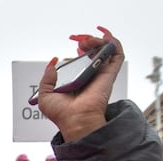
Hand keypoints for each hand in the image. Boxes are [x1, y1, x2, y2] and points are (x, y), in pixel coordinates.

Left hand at [37, 26, 124, 141]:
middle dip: (87, 41)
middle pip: (94, 52)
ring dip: (98, 40)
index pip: (82, 60)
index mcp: (77, 81)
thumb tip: (53, 63)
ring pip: (106, 51)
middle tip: (79, 41)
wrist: (74, 120)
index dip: (79, 49)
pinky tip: (104, 38)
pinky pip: (117, 55)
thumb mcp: (45, 95)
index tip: (73, 42)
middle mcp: (90, 77)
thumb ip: (46, 78)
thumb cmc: (61, 114)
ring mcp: (101, 74)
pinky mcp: (109, 74)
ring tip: (87, 40)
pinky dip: (113, 43)